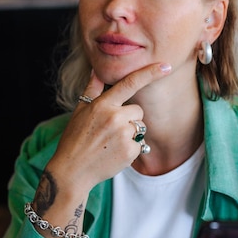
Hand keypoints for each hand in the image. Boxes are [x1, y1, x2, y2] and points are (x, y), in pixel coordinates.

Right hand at [47, 62, 171, 198]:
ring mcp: (123, 135)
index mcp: (102, 105)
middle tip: (110, 131)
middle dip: (129, 119)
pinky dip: (130, 150)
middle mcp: (114, 117)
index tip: (166, 66)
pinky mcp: (130, 151)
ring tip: (110, 143)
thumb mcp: (80, 111)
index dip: (149, 73)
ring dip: (130, 134)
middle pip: (138, 111)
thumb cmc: (75, 139)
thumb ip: (92, 89)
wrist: (72, 170)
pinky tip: (114, 153)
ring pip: (140, 128)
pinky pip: (139, 144)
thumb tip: (97, 70)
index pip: (129, 83)